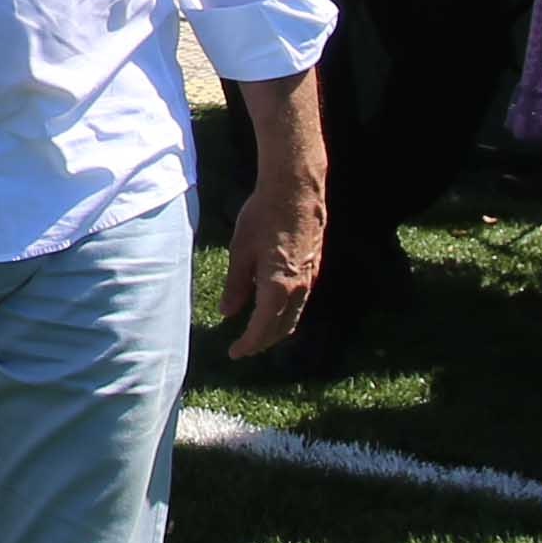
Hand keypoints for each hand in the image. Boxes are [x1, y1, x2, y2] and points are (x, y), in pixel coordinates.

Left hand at [221, 131, 328, 364]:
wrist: (296, 190)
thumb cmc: (263, 216)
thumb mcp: (240, 251)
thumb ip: (236, 285)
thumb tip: (228, 313)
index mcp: (277, 287)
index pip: (262, 329)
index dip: (248, 345)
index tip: (234, 353)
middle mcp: (298, 288)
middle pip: (281, 329)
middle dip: (262, 342)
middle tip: (243, 347)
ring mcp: (309, 278)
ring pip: (293, 316)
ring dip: (275, 330)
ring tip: (256, 332)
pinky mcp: (313, 267)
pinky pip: (300, 301)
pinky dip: (285, 313)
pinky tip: (272, 307)